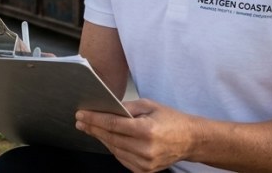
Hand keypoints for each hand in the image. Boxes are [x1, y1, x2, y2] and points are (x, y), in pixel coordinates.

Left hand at [76, 98, 195, 172]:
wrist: (190, 140)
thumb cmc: (170, 119)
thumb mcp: (149, 105)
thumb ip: (127, 107)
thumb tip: (106, 108)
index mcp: (146, 130)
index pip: (113, 124)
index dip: (94, 119)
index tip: (81, 114)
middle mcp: (145, 149)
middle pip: (110, 138)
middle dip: (93, 128)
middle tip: (80, 121)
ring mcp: (144, 163)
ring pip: (114, 150)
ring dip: (101, 139)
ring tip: (91, 128)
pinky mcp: (144, 171)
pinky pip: (122, 159)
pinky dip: (113, 148)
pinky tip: (106, 139)